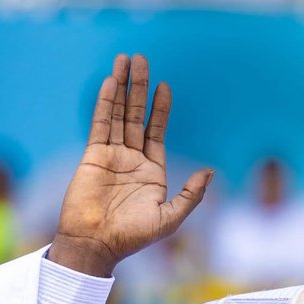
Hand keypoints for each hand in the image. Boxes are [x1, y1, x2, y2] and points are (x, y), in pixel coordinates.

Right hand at [49, 53, 212, 276]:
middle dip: (139, 88)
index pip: (157, 132)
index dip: (161, 109)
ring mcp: (112, 156)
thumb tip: (210, 171)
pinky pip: (101, 124)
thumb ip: (192, 194)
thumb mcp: (172, 217)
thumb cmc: (134, 236)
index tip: (165, 86)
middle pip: (136, 116)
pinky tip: (111, 83)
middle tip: (141, 59)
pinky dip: (106, 103)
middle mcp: (132, 160)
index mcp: (152, 173)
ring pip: (118, 114)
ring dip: (121, 87)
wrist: (98, 244)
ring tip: (124, 60)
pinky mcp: (93, 156)